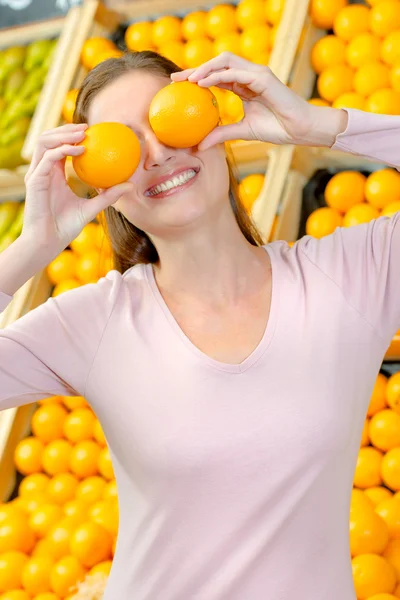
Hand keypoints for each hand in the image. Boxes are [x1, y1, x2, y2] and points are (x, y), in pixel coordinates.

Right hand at [22, 123, 133, 255]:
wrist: (49, 242)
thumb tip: (130, 185)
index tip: (91, 131)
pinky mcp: (34, 181)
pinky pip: (47, 158)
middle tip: (87, 127)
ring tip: (83, 134)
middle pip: (48, 138)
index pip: (58, 146)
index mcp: (53, 174)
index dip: (71, 135)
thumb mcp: (93, 208)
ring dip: (63, 134)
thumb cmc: (66, 227)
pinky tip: (80, 150)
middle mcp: (43, 171)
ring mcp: (36, 174)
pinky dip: (63, 150)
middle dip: (66, 128)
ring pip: (44, 142)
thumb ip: (109, 195)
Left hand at [171, 53, 347, 149]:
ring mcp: (256, 73)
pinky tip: (203, 83)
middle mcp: (249, 75)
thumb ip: (221, 134)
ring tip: (188, 79)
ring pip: (225, 61)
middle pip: (217, 64)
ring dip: (204, 68)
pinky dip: (218, 76)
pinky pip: (236, 72)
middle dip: (195, 68)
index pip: (216, 75)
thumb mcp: (242, 131)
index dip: (196, 77)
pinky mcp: (263, 77)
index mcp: (244, 84)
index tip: (178, 85)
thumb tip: (199, 146)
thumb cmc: (277, 128)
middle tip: (175, 78)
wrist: (299, 129)